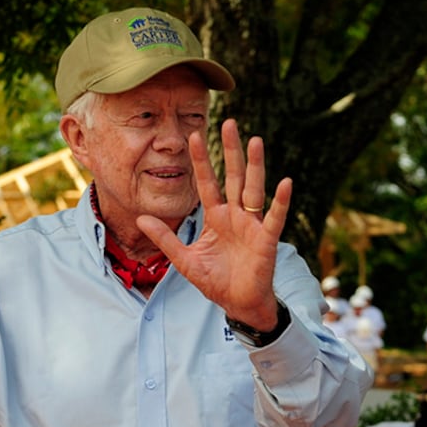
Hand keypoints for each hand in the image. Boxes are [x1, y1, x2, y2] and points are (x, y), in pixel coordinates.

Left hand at [138, 119, 289, 331]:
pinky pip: (274, 217)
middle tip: (230, 122)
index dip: (201, 160)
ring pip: (253, 189)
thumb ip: (165, 239)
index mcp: (215, 217)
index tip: (194, 135)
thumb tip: (141, 218)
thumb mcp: (184, 260)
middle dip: (231, 150)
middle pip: (233, 176)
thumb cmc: (216, 282)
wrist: (239, 304)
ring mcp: (252, 225)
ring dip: (255, 166)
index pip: (207, 182)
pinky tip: (285, 183)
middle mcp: (235, 215)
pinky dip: (280, 201)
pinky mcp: (265, 240)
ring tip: (255, 141)